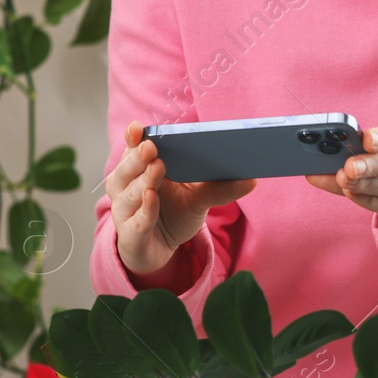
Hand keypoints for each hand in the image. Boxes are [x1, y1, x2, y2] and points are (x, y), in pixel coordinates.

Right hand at [106, 120, 257, 275]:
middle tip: (152, 147)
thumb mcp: (198, 198)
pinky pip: (136, 222)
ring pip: (130, 194)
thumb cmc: (173, 214)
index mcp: (139, 169)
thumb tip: (252, 179)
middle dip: (139, 157)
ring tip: (157, 167)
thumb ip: (219, 187)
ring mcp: (125, 212)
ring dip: (144, 181)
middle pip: (128, 169)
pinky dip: (145, 210)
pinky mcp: (131, 237)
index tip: (139, 128)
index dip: (134, 137)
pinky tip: (152, 198)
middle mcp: (125, 187)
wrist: (159, 249)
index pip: (133, 149)